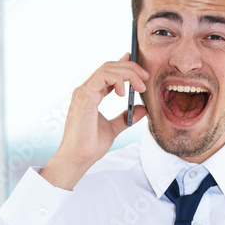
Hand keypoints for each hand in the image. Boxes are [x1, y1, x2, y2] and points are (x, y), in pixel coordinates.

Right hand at [40, 53, 148, 189]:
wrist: (79, 158)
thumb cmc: (90, 146)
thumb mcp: (113, 129)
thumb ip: (126, 117)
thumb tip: (142, 108)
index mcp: (91, 95)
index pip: (107, 72)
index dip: (123, 65)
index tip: (140, 69)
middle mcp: (86, 90)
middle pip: (109, 66)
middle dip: (130, 67)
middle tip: (145, 77)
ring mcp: (84, 92)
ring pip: (107, 68)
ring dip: (128, 73)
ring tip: (140, 86)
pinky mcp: (85, 96)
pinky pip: (102, 77)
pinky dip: (117, 80)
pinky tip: (125, 93)